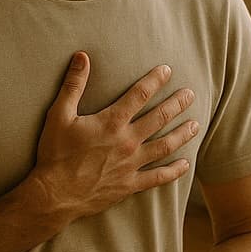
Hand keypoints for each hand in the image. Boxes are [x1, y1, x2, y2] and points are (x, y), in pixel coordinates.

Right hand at [30, 53, 197, 223]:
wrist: (55, 194)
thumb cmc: (55, 154)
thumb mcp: (59, 115)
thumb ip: (73, 85)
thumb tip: (82, 57)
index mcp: (111, 122)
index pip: (140, 94)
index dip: (155, 80)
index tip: (167, 71)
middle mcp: (127, 141)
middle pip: (159, 118)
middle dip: (176, 104)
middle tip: (190, 94)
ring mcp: (131, 164)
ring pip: (165, 146)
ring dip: (182, 133)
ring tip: (195, 124)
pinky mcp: (130, 184)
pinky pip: (158, 177)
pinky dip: (174, 171)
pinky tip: (185, 164)